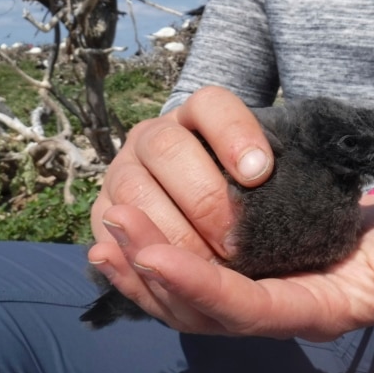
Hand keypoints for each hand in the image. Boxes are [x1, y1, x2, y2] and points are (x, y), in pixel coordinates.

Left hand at [88, 193, 373, 372]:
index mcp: (307, 311)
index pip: (243, 309)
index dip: (198, 286)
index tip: (152, 253)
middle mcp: (269, 310)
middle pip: (198, 306)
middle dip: (153, 269)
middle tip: (116, 224)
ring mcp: (251, 294)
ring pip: (182, 297)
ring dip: (140, 266)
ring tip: (106, 229)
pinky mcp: (242, 275)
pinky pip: (186, 277)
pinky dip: (149, 260)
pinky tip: (119, 237)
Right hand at [90, 86, 273, 260]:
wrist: (209, 220)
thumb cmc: (252, 198)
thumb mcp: (268, 177)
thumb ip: (270, 171)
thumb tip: (267, 175)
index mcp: (196, 116)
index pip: (211, 106)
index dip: (233, 134)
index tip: (259, 173)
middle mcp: (154, 137)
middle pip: (167, 148)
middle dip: (205, 201)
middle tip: (237, 243)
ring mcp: (123, 172)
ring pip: (134, 193)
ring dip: (170, 234)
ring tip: (206, 266)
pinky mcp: (103, 213)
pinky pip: (106, 232)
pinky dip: (125, 254)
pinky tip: (139, 264)